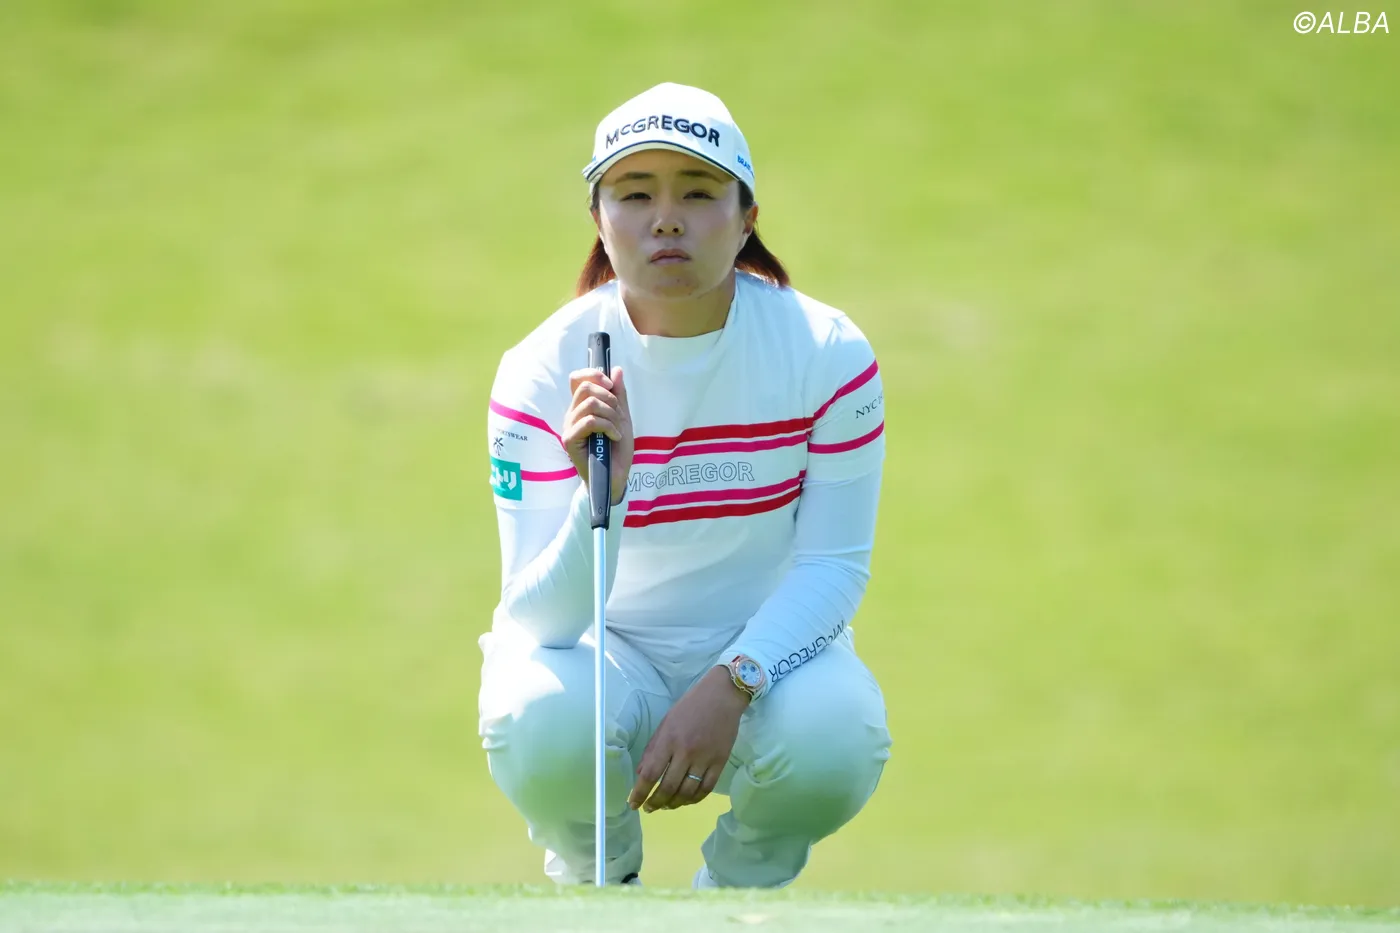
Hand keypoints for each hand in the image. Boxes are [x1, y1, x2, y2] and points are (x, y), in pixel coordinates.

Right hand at [561, 365, 633, 505]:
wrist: (617, 476)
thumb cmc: (617, 450)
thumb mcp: (622, 418)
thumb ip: (619, 396)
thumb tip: (617, 370)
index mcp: (582, 407)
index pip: (578, 379)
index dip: (593, 375)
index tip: (610, 385)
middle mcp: (572, 415)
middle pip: (585, 387)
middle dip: (609, 398)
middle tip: (619, 415)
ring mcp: (569, 427)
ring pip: (590, 404)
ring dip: (611, 415)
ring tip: (617, 430)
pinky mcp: (570, 440)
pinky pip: (589, 421)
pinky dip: (608, 426)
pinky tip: (614, 437)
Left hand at [628, 666, 749, 811]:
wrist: (722, 696)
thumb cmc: (690, 707)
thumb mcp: (666, 723)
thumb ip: (653, 749)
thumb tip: (641, 774)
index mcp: (668, 740)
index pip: (651, 774)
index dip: (640, 792)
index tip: (633, 804)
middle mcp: (686, 752)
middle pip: (668, 787)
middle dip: (656, 802)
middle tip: (650, 808)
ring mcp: (705, 758)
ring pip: (687, 792)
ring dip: (674, 804)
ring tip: (666, 806)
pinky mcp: (720, 762)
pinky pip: (706, 788)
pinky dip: (694, 799)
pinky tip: (686, 801)